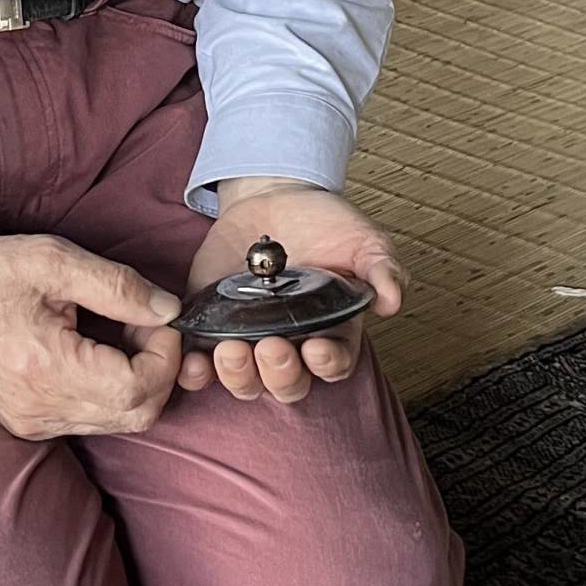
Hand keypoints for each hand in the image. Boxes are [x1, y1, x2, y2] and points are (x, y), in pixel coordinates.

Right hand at [0, 223, 183, 438]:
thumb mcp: (54, 261)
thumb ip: (119, 286)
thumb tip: (168, 310)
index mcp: (46, 369)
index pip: (139, 390)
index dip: (166, 356)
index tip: (159, 320)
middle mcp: (39, 409)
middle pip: (137, 415)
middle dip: (159, 371)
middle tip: (144, 325)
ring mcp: (31, 423)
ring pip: (116, 422)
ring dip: (136, 381)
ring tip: (117, 333)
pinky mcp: (25, 424)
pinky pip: (89, 421)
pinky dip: (109, 391)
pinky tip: (94, 352)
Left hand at [181, 180, 401, 404]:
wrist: (274, 201)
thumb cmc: (324, 224)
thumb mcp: (361, 240)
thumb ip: (380, 268)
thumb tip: (393, 299)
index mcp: (331, 331)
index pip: (333, 365)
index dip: (326, 364)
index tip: (317, 347)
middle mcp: (292, 346)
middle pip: (288, 384)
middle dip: (279, 374)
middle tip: (271, 347)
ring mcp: (249, 340)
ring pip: (244, 381)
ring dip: (237, 375)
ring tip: (231, 350)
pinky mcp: (210, 329)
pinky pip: (200, 364)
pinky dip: (195, 372)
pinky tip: (193, 362)